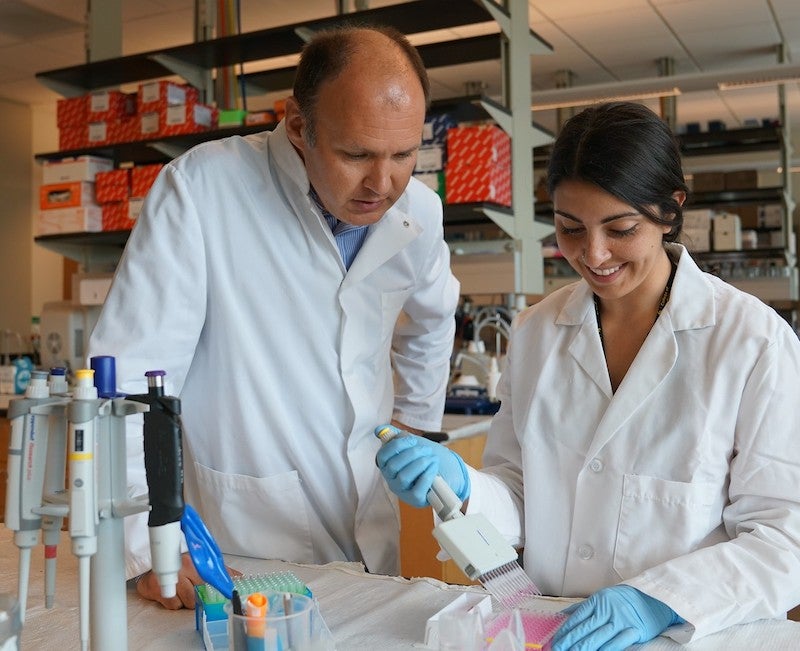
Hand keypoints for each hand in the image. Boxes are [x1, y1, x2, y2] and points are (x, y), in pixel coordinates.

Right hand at [136, 553, 241, 609]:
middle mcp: (183, 568)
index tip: (226, 595)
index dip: (218, 588)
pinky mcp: (157, 588)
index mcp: (195, 561)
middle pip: (200, 594)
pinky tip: (172, 594)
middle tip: (193, 591)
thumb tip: (238, 577)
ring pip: (188, 602)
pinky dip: (174, 603)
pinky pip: (174, 605)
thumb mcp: (200, 564)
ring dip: (186, 601)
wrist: (151, 567)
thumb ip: (220, 570)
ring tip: (181, 591)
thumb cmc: (179, 566)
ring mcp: (170, 578)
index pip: (211, 578)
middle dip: (198, 597)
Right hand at [375, 428, 469, 507]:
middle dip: (412, 454)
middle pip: (393, 466)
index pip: (382, 456)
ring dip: (421, 463)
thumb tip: (378, 430)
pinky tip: (434, 467)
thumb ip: (396, 436)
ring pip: (404, 477)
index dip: (396, 446)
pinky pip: (417, 489)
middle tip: (427, 449)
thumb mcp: (413, 444)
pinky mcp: (416, 499)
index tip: (412, 440)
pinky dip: (427, 475)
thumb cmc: (428, 458)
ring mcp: (403, 491)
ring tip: (432, 458)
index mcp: (389, 466)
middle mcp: (392, 480)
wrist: (450, 471)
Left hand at [549, 585, 681, 650]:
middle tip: (558, 650)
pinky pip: (615, 644)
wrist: (654, 599)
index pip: (577, 618)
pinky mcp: (634, 631)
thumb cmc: (625, 599)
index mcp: (598, 601)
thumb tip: (564, 615)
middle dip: (569, 642)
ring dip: (582, 648)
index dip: (565, 631)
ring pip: (597, 638)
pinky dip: (604, 650)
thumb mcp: (603, 597)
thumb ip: (584, 607)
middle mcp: (607, 610)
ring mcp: (620, 620)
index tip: (555, 641)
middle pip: (584, 629)